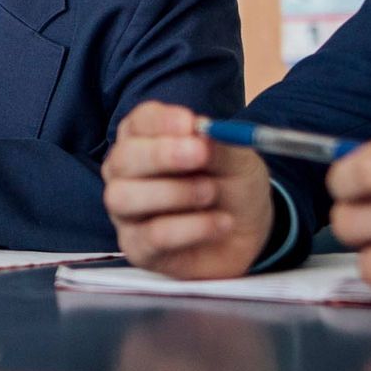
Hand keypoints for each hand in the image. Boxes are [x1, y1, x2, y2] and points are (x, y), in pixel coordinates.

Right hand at [101, 101, 274, 279]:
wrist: (248, 231)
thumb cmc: (232, 184)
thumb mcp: (237, 158)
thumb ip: (218, 144)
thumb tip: (199, 132)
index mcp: (145, 139)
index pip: (138, 123)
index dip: (160, 122)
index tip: (189, 124)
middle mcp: (126, 173)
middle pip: (122, 159)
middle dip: (160, 155)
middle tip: (200, 154)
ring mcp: (127, 212)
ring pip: (124, 197)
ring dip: (172, 193)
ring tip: (211, 192)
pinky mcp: (138, 248)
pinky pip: (151, 236)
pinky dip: (191, 228)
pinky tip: (220, 223)